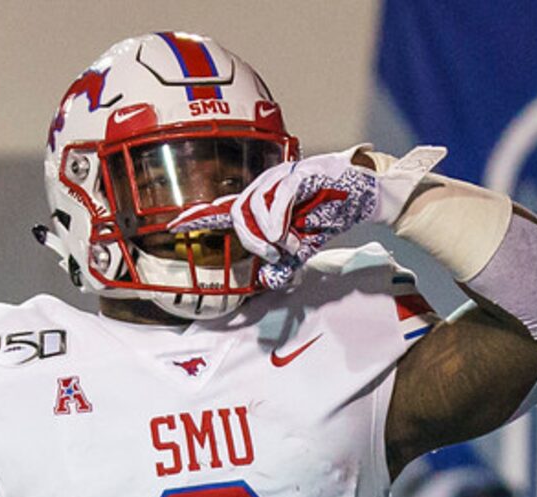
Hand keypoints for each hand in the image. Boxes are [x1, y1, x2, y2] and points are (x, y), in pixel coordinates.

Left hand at [173, 150, 388, 290]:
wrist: (363, 195)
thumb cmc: (328, 215)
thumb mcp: (301, 249)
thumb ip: (282, 264)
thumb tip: (267, 282)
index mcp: (261, 203)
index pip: (222, 209)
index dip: (198, 216)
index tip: (173, 226)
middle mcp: (265, 187)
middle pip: (236, 212)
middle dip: (248, 240)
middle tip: (272, 255)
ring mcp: (281, 178)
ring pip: (254, 206)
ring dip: (264, 234)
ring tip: (284, 246)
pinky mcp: (300, 173)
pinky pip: (278, 198)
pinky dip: (277, 222)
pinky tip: (284, 236)